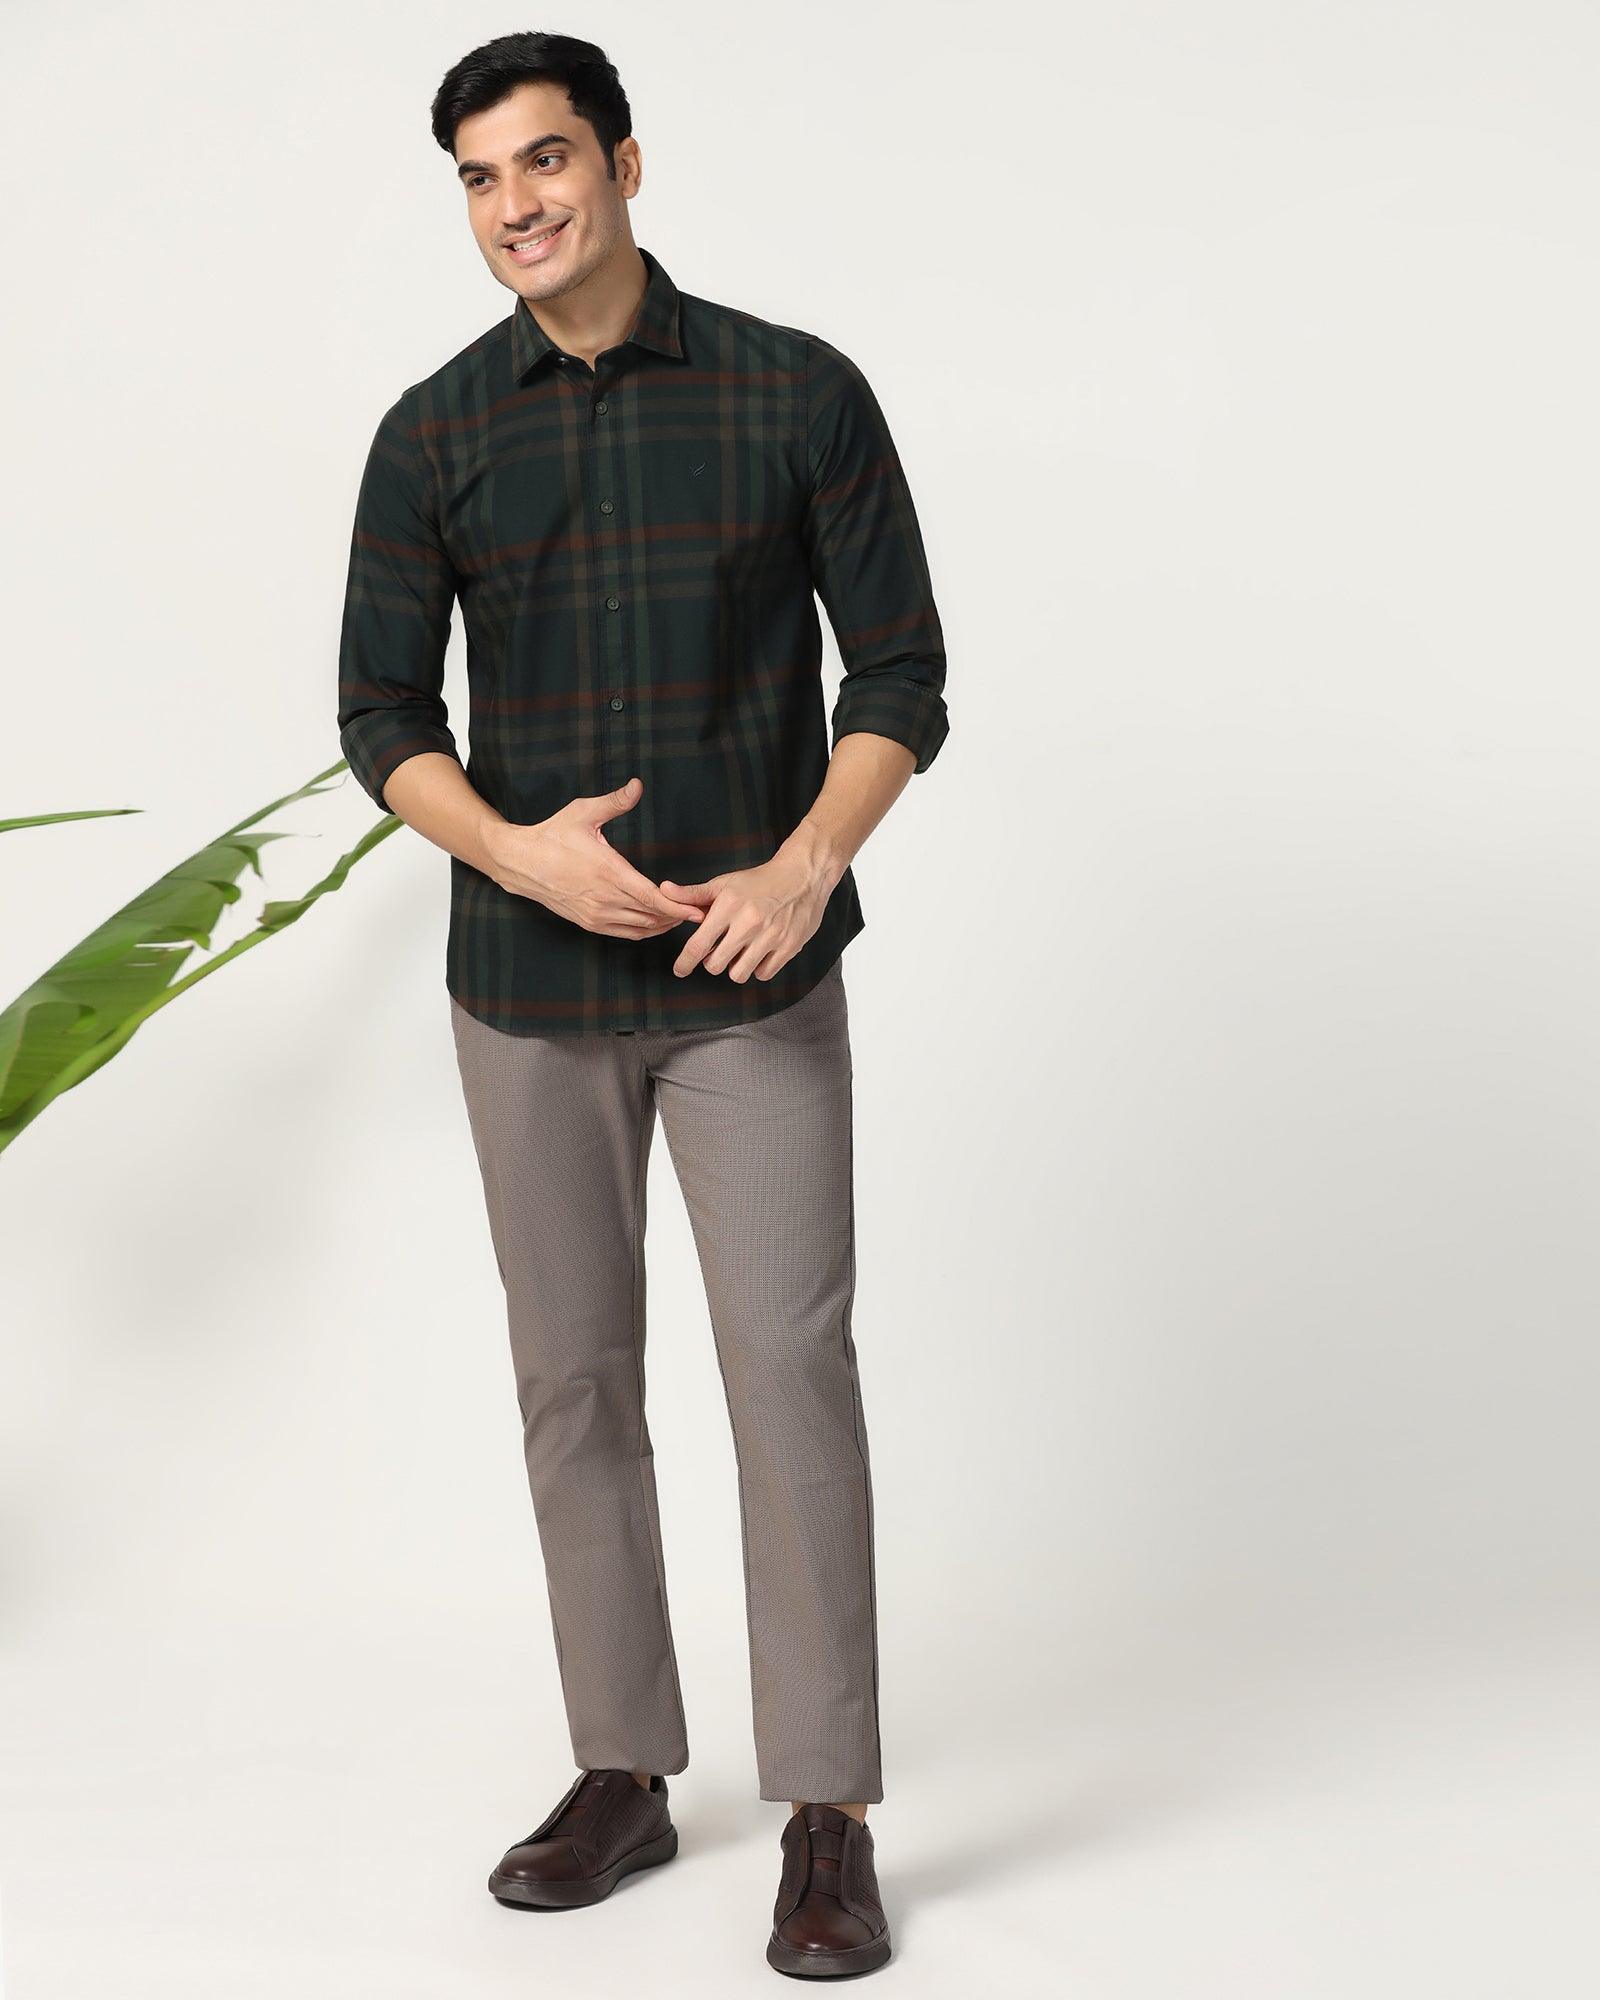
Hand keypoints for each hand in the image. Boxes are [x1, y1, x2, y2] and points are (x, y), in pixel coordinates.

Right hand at [486, 777, 703, 936]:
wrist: (520, 862)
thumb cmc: (552, 835)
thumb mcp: (584, 812)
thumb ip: (615, 802)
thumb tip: (637, 785)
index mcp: (608, 872)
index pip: (651, 897)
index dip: (677, 907)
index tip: (697, 910)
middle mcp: (604, 898)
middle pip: (651, 916)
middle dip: (677, 916)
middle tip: (698, 911)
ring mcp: (595, 914)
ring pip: (639, 928)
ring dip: (662, 925)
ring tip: (681, 918)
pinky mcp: (588, 923)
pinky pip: (624, 934)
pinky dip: (644, 931)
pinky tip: (656, 924)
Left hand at [659, 841, 840, 981]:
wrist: (802, 875)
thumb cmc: (760, 881)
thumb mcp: (724, 883)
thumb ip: (693, 894)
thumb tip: (664, 890)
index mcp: (729, 906)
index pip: (698, 944)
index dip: (685, 962)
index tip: (680, 970)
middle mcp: (749, 923)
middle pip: (716, 965)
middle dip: (713, 962)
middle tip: (719, 951)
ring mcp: (771, 936)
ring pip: (739, 974)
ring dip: (735, 967)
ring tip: (741, 952)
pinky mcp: (789, 946)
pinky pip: (764, 974)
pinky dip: (758, 968)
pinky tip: (760, 953)